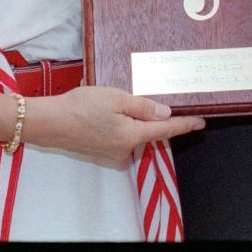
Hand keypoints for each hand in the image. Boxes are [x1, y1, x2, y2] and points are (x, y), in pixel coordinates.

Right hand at [25, 86, 204, 165]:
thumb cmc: (80, 107)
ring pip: (133, 134)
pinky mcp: (101, 151)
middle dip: (151, 117)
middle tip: (145, 99)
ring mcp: (112, 153)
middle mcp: (124, 150)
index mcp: (131, 136)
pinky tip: (105, 112)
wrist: (49, 123)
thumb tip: (165, 113)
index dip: (185, 124)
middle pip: (149, 132)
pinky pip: (119, 137)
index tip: (201, 122)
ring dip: (131, 120)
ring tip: (114, 102)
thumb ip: (143, 107)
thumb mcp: (116, 98)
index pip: (166, 130)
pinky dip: (118, 125)